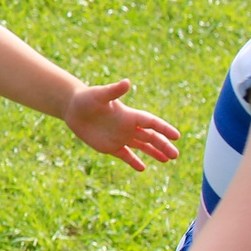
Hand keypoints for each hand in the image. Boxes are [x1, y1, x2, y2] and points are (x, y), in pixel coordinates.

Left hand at [64, 79, 180, 171]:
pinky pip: (125, 155)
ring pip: (142, 146)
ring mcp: (120, 137)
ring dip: (154, 153)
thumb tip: (127, 82)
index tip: (176, 136)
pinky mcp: (110, 146)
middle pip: (150, 137)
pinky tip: (142, 168)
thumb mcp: (100, 95)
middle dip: (163, 145)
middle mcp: (128, 127)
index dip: (164, 128)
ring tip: (167, 160)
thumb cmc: (86, 98)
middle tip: (175, 155)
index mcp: (129, 115)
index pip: (151, 122)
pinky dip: (133, 161)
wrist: (73, 108)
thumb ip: (114, 90)